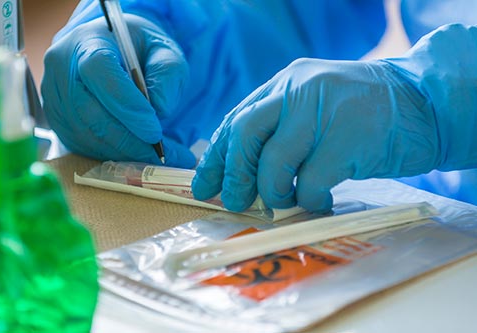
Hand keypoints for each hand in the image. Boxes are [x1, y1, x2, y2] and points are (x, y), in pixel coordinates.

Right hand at [41, 15, 194, 166]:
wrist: (114, 52)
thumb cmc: (139, 52)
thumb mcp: (164, 51)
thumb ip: (167, 72)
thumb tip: (159, 108)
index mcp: (88, 40)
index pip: (99, 70)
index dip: (127, 104)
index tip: (154, 131)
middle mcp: (62, 66)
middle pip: (89, 110)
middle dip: (127, 138)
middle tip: (158, 153)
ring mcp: (53, 94)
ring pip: (84, 133)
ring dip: (121, 151)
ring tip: (152, 156)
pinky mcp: (55, 118)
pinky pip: (79, 144)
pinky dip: (109, 154)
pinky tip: (132, 153)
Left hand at [192, 58, 440, 212]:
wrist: (423, 102)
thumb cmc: (362, 114)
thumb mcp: (313, 109)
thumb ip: (280, 129)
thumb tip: (240, 171)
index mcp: (285, 83)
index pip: (237, 119)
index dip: (216, 157)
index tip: (205, 186)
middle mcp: (300, 90)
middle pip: (245, 133)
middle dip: (233, 174)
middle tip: (234, 201)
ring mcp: (325, 110)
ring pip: (274, 160)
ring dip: (273, 191)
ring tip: (284, 201)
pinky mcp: (349, 137)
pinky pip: (312, 180)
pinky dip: (309, 199)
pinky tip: (318, 200)